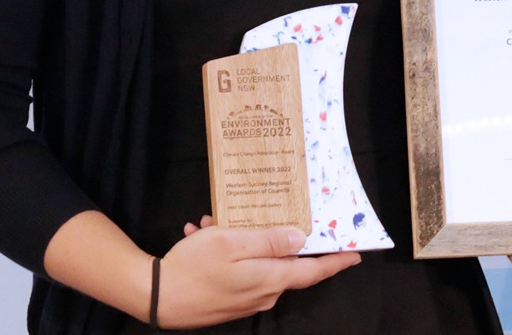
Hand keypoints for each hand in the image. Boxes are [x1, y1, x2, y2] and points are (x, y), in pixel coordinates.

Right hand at [154, 223, 360, 328]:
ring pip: (254, 261)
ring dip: (239, 240)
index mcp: (270, 279)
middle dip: (270, 235)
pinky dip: (223, 252)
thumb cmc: (192, 269)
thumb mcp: (231, 244)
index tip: (356, 253)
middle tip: (257, 212)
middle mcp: (263, 293)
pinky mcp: (228, 299)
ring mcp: (245, 298)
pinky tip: (201, 235)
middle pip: (282, 261)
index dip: (336, 261)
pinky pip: (236, 270)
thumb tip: (299, 238)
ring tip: (212, 225)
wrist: (155, 297)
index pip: (313, 271)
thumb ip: (268, 240)